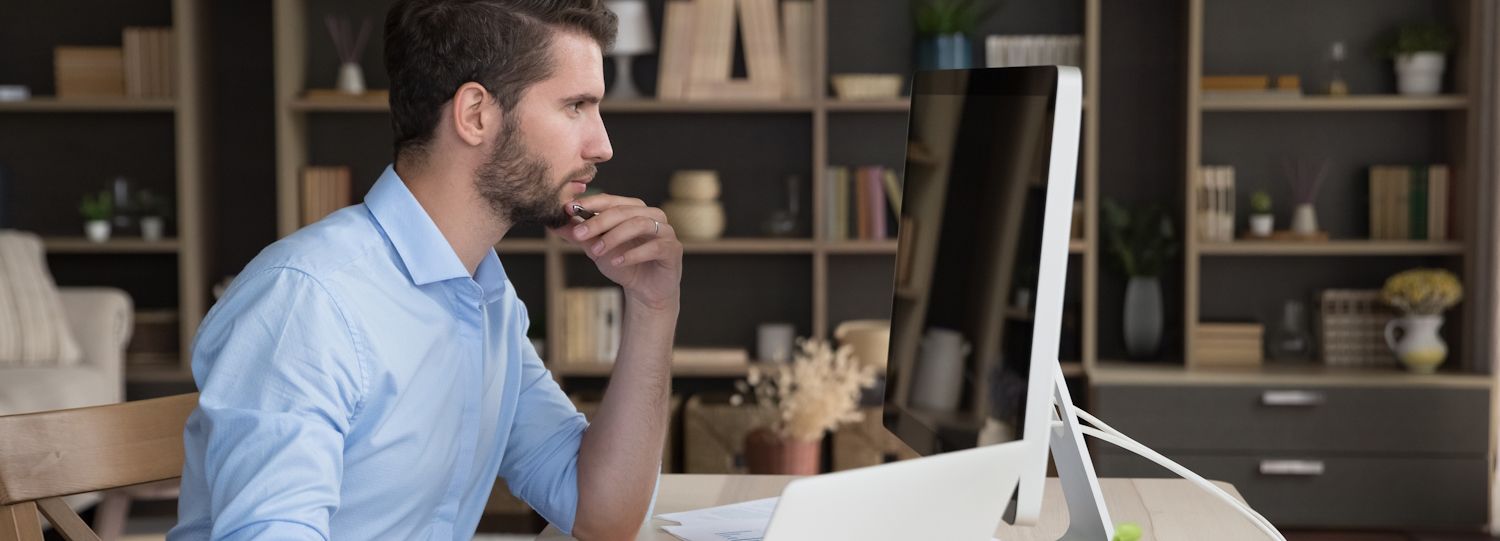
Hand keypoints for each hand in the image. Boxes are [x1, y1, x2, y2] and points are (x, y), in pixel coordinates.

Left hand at [551, 194, 681, 311]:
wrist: (645, 292)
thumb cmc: (624, 265)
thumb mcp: (597, 250)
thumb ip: (581, 236)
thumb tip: (555, 225)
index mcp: (634, 209)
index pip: (611, 200)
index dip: (590, 203)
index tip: (568, 209)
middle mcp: (652, 215)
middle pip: (623, 211)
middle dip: (598, 222)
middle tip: (578, 235)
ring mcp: (665, 231)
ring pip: (639, 224)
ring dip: (614, 237)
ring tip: (596, 251)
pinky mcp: (673, 249)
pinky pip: (653, 246)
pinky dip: (633, 253)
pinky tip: (617, 262)